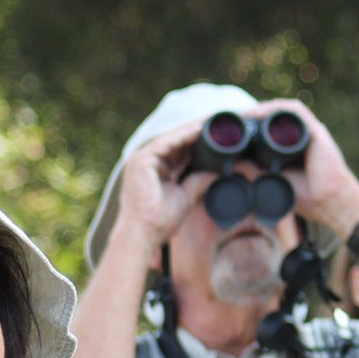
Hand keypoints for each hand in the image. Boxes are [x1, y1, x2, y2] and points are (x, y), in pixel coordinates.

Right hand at [114, 120, 214, 254]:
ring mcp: (141, 159)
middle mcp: (146, 162)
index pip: (178, 151)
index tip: (215, 137)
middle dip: (195, 133)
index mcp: (155, 170)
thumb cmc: (159, 222)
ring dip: (191, 131)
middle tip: (215, 124)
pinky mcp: (140, 161)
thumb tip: (217, 171)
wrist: (144, 234)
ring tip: (210, 123)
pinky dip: (181, 137)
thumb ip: (198, 181)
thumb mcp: (185, 196)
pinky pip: (164, 143)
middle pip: (174, 142)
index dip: (196, 143)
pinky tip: (197, 130)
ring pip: (170, 139)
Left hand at [246, 99, 358, 234]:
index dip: (254, 125)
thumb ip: (257, 173)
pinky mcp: (317, 132)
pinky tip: (260, 112)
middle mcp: (304, 138)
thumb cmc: (311, 200)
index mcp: (296, 149)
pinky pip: (295, 112)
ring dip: (263, 108)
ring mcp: (311, 133)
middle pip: (277, 118)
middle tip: (234, 120)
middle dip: (255, 114)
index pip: (273, 130)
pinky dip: (276, 109)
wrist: (332, 204)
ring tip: (244, 114)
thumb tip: (235, 165)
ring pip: (284, 111)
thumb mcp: (275, 183)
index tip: (235, 129)